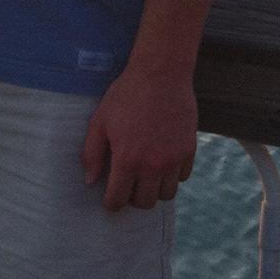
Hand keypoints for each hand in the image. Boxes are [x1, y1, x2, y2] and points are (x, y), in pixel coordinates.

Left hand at [80, 63, 196, 211]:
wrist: (161, 75)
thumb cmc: (126, 96)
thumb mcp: (100, 121)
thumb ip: (92, 153)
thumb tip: (90, 181)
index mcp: (127, 159)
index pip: (118, 199)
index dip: (111, 203)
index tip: (110, 199)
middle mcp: (152, 165)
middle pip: (145, 202)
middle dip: (133, 199)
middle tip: (127, 186)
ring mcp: (174, 159)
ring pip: (166, 195)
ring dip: (154, 190)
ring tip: (145, 176)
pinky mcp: (189, 151)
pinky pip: (182, 177)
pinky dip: (171, 175)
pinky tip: (161, 162)